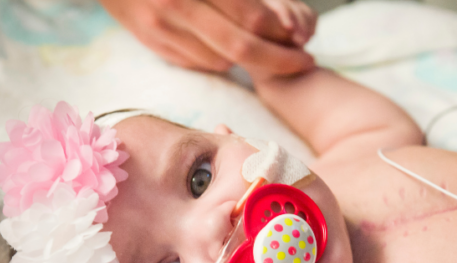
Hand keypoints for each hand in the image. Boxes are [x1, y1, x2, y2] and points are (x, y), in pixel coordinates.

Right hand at [99, 0, 315, 73]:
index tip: (302, 37)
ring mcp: (161, 28)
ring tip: (269, 51)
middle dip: (281, 60)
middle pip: (243, 48)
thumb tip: (272, 20)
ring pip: (222, 59)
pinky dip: (220, 58)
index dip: (283, 32)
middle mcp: (178, 6)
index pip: (253, 19)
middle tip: (304, 61)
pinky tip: (227, 47)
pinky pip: (198, 62)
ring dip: (250, 60)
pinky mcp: (152, 42)